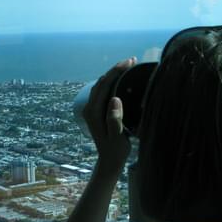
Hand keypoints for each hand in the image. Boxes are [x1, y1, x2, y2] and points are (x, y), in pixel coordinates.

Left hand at [82, 57, 136, 174]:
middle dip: (116, 69)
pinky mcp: (96, 112)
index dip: (116, 71)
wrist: (109, 161)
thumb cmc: (115, 150)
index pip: (104, 85)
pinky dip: (112, 82)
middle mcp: (90, 108)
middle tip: (132, 60)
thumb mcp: (117, 137)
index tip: (130, 62)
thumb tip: (115, 99)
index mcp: (94, 112)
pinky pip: (103, 91)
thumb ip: (114, 119)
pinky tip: (122, 80)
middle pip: (101, 82)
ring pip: (101, 85)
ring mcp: (92, 109)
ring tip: (128, 66)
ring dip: (113, 74)